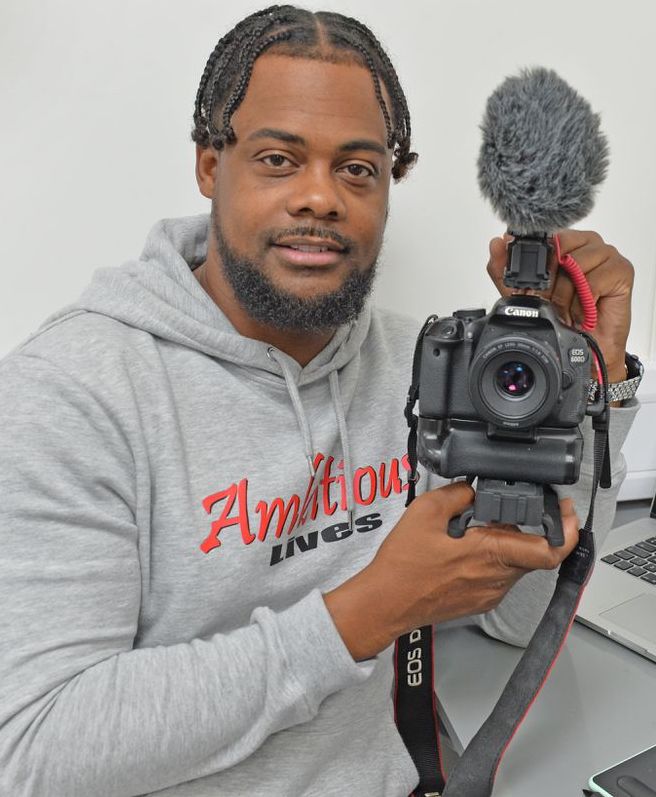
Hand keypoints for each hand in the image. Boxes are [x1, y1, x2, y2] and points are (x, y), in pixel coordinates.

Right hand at [324, 482, 578, 659]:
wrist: (384, 603)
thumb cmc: (402, 566)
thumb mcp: (424, 512)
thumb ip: (457, 495)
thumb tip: (472, 491)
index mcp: (489, 554)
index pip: (548, 550)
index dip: (567, 531)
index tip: (567, 513)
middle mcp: (496, 578)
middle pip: (532, 553)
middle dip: (526, 529)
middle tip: (508, 511)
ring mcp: (488, 594)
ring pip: (515, 565)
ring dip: (506, 545)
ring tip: (475, 531)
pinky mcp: (478, 603)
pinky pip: (498, 578)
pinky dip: (492, 560)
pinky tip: (465, 551)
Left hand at [487, 230, 633, 382]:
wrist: (586, 349)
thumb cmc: (561, 318)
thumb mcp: (523, 295)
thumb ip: (504, 270)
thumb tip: (497, 242)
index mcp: (563, 242)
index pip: (544, 237)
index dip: (534, 262)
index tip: (529, 284)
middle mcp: (585, 243)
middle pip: (559, 248)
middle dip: (549, 282)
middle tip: (550, 302)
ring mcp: (605, 254)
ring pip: (575, 265)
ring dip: (566, 295)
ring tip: (568, 309)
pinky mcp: (621, 269)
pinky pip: (594, 280)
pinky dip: (584, 300)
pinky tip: (584, 310)